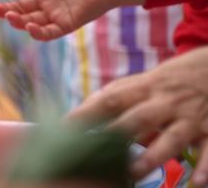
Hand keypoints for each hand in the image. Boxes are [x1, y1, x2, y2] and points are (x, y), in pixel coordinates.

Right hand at [0, 0, 144, 39]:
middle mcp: (45, 0)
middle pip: (19, 7)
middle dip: (3, 9)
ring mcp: (54, 13)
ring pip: (29, 21)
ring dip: (17, 20)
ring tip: (8, 15)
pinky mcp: (66, 24)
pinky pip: (47, 32)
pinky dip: (37, 32)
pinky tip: (29, 25)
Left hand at [68, 46, 207, 185]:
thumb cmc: (168, 81)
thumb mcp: (142, 81)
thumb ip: (115, 97)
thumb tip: (80, 113)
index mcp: (144, 89)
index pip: (111, 100)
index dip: (88, 113)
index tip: (66, 127)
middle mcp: (166, 102)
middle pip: (140, 118)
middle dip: (119, 135)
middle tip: (97, 154)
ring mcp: (190, 117)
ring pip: (172, 137)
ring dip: (152, 156)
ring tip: (133, 173)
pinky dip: (205, 167)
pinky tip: (197, 182)